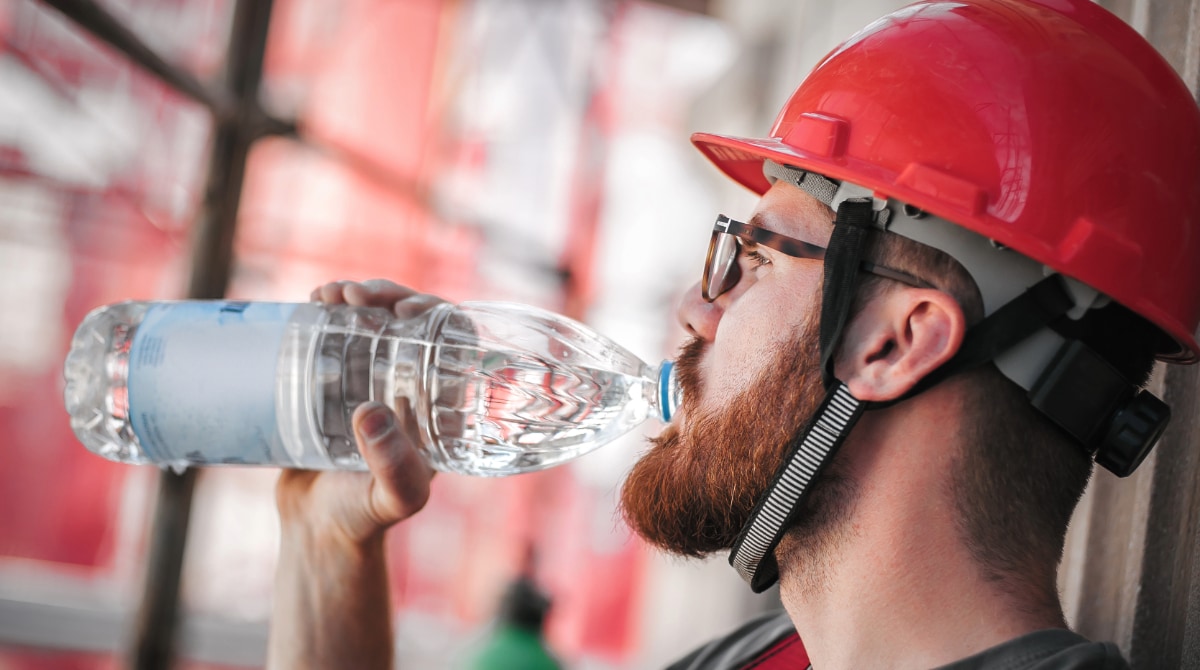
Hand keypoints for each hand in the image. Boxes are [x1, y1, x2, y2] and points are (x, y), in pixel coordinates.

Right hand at [276, 279, 442, 545]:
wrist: (318, 531)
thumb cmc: (366, 519)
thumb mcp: (392, 498)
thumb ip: (394, 468)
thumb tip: (372, 412)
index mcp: (442, 404)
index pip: (455, 341)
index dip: (439, 314)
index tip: (406, 310)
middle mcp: (412, 386)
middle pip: (412, 321)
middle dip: (389, 295)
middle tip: (356, 296)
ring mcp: (373, 380)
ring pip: (375, 320)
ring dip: (357, 296)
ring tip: (329, 294)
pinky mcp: (335, 382)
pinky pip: (338, 334)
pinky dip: (329, 310)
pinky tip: (314, 301)